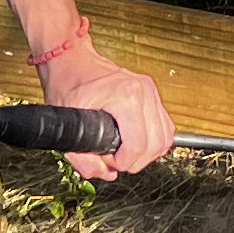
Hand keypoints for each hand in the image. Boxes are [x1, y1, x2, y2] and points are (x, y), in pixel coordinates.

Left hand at [35, 49, 171, 180]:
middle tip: (118, 161)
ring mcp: (150, 90)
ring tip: (127, 153)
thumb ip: (81, 157)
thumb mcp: (67, 124)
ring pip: (166, 136)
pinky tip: (137, 143)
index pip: (139, 145)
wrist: (71, 60)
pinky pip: (165, 125)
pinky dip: (154, 139)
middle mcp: (143, 91)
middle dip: (137, 161)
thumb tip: (103, 172)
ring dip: (149, 152)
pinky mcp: (151, 92)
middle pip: (156, 143)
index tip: (112, 163)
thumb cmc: (67, 83)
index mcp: (125, 97)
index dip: (124, 163)